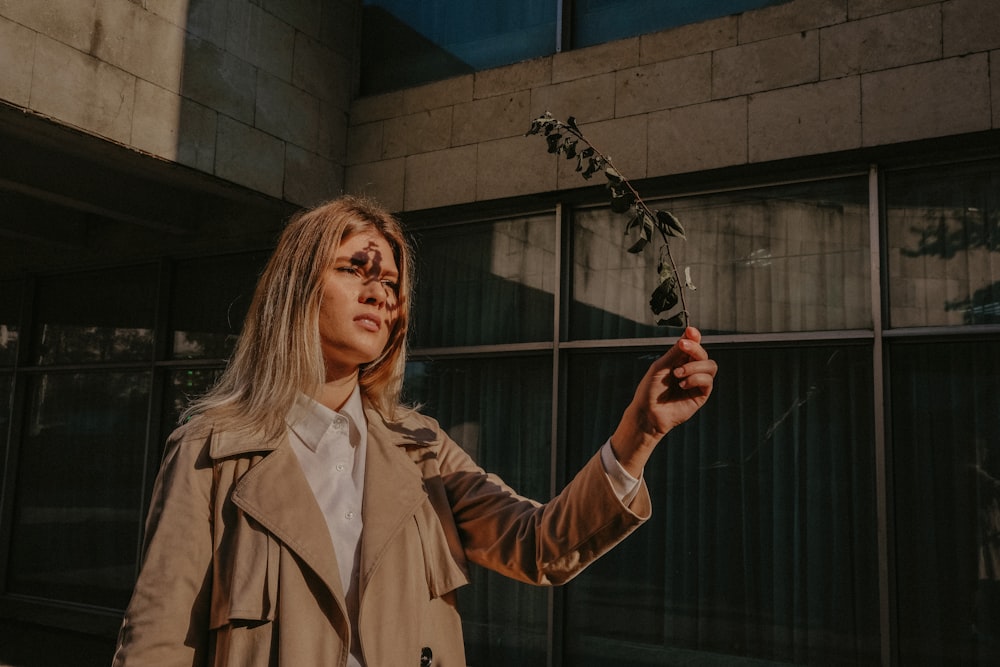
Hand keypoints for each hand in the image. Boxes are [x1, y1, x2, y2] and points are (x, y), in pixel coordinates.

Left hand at [610, 327, 716, 476]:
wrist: (647, 412)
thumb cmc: (650, 390)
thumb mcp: (661, 366)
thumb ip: (676, 351)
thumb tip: (689, 333)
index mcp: (679, 361)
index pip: (693, 345)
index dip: (694, 337)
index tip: (690, 331)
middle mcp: (690, 370)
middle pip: (703, 354)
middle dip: (695, 348)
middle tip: (683, 347)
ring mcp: (697, 383)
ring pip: (710, 366)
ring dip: (694, 366)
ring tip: (678, 374)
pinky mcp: (701, 395)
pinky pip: (708, 381)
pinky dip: (695, 378)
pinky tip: (682, 384)